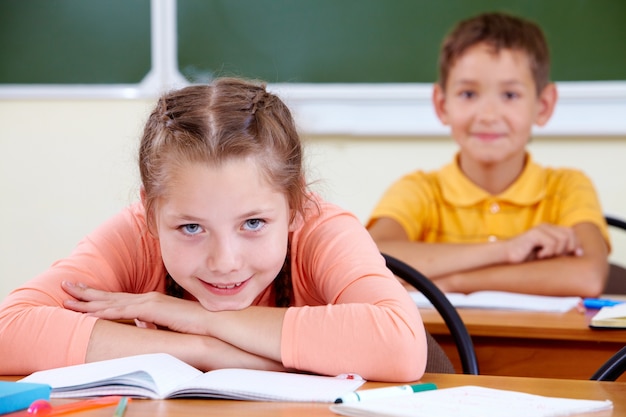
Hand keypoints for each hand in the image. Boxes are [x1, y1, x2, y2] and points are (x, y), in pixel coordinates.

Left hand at [62, 281, 208, 334]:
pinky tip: (90, 314)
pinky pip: (123, 312)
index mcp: (148, 301)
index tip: (81, 292)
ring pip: (111, 302)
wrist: (211, 320)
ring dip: (88, 301)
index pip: (117, 298)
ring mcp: (147, 302)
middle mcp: (145, 298)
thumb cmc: (194, 324)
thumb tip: (143, 326)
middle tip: (65, 286)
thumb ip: (154, 323)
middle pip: (109, 296)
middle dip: (85, 291)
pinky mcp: (151, 310)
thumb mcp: (168, 323)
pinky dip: (104, 313)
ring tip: (68, 299)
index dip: (97, 295)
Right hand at [503, 223, 582, 263]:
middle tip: (556, 257)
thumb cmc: (526, 258)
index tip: (576, 256)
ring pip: (562, 240)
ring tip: (544, 256)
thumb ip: (560, 250)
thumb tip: (580, 253)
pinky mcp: (534, 234)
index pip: (572, 233)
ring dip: (556, 252)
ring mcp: (540, 229)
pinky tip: (539, 255)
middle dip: (568, 248)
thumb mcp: (547, 254)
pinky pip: (551, 243)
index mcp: (550, 230)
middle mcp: (546, 227)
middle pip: (569, 235)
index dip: (576, 244)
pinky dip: (547, 252)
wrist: (506, 257)